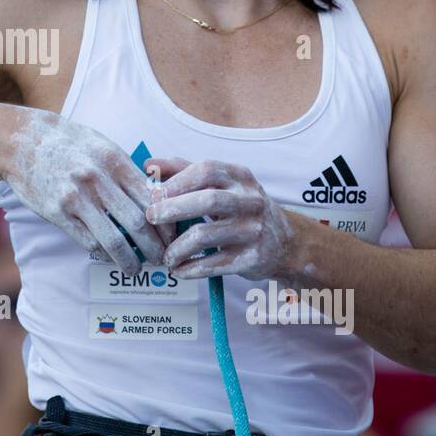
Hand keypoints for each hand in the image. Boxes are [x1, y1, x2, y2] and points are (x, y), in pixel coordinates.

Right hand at [0, 107, 172, 273]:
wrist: (22, 141)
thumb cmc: (67, 142)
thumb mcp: (102, 145)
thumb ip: (126, 170)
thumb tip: (153, 197)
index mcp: (114, 160)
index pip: (151, 197)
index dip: (166, 221)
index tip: (173, 235)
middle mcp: (98, 179)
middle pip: (138, 222)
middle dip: (156, 246)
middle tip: (164, 258)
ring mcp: (76, 197)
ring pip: (114, 239)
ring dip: (130, 259)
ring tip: (137, 268)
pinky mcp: (57, 212)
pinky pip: (88, 241)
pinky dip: (104, 254)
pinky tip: (111, 258)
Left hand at [143, 156, 295, 281]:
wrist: (286, 244)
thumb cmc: (242, 209)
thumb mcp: (223, 185)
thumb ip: (186, 171)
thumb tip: (150, 165)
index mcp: (240, 177)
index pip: (206, 170)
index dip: (177, 180)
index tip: (155, 193)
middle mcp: (250, 200)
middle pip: (207, 200)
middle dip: (173, 208)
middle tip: (151, 217)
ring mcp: (253, 230)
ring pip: (206, 235)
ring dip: (177, 247)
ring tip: (165, 255)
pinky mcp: (252, 258)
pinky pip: (214, 264)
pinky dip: (191, 268)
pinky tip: (179, 269)